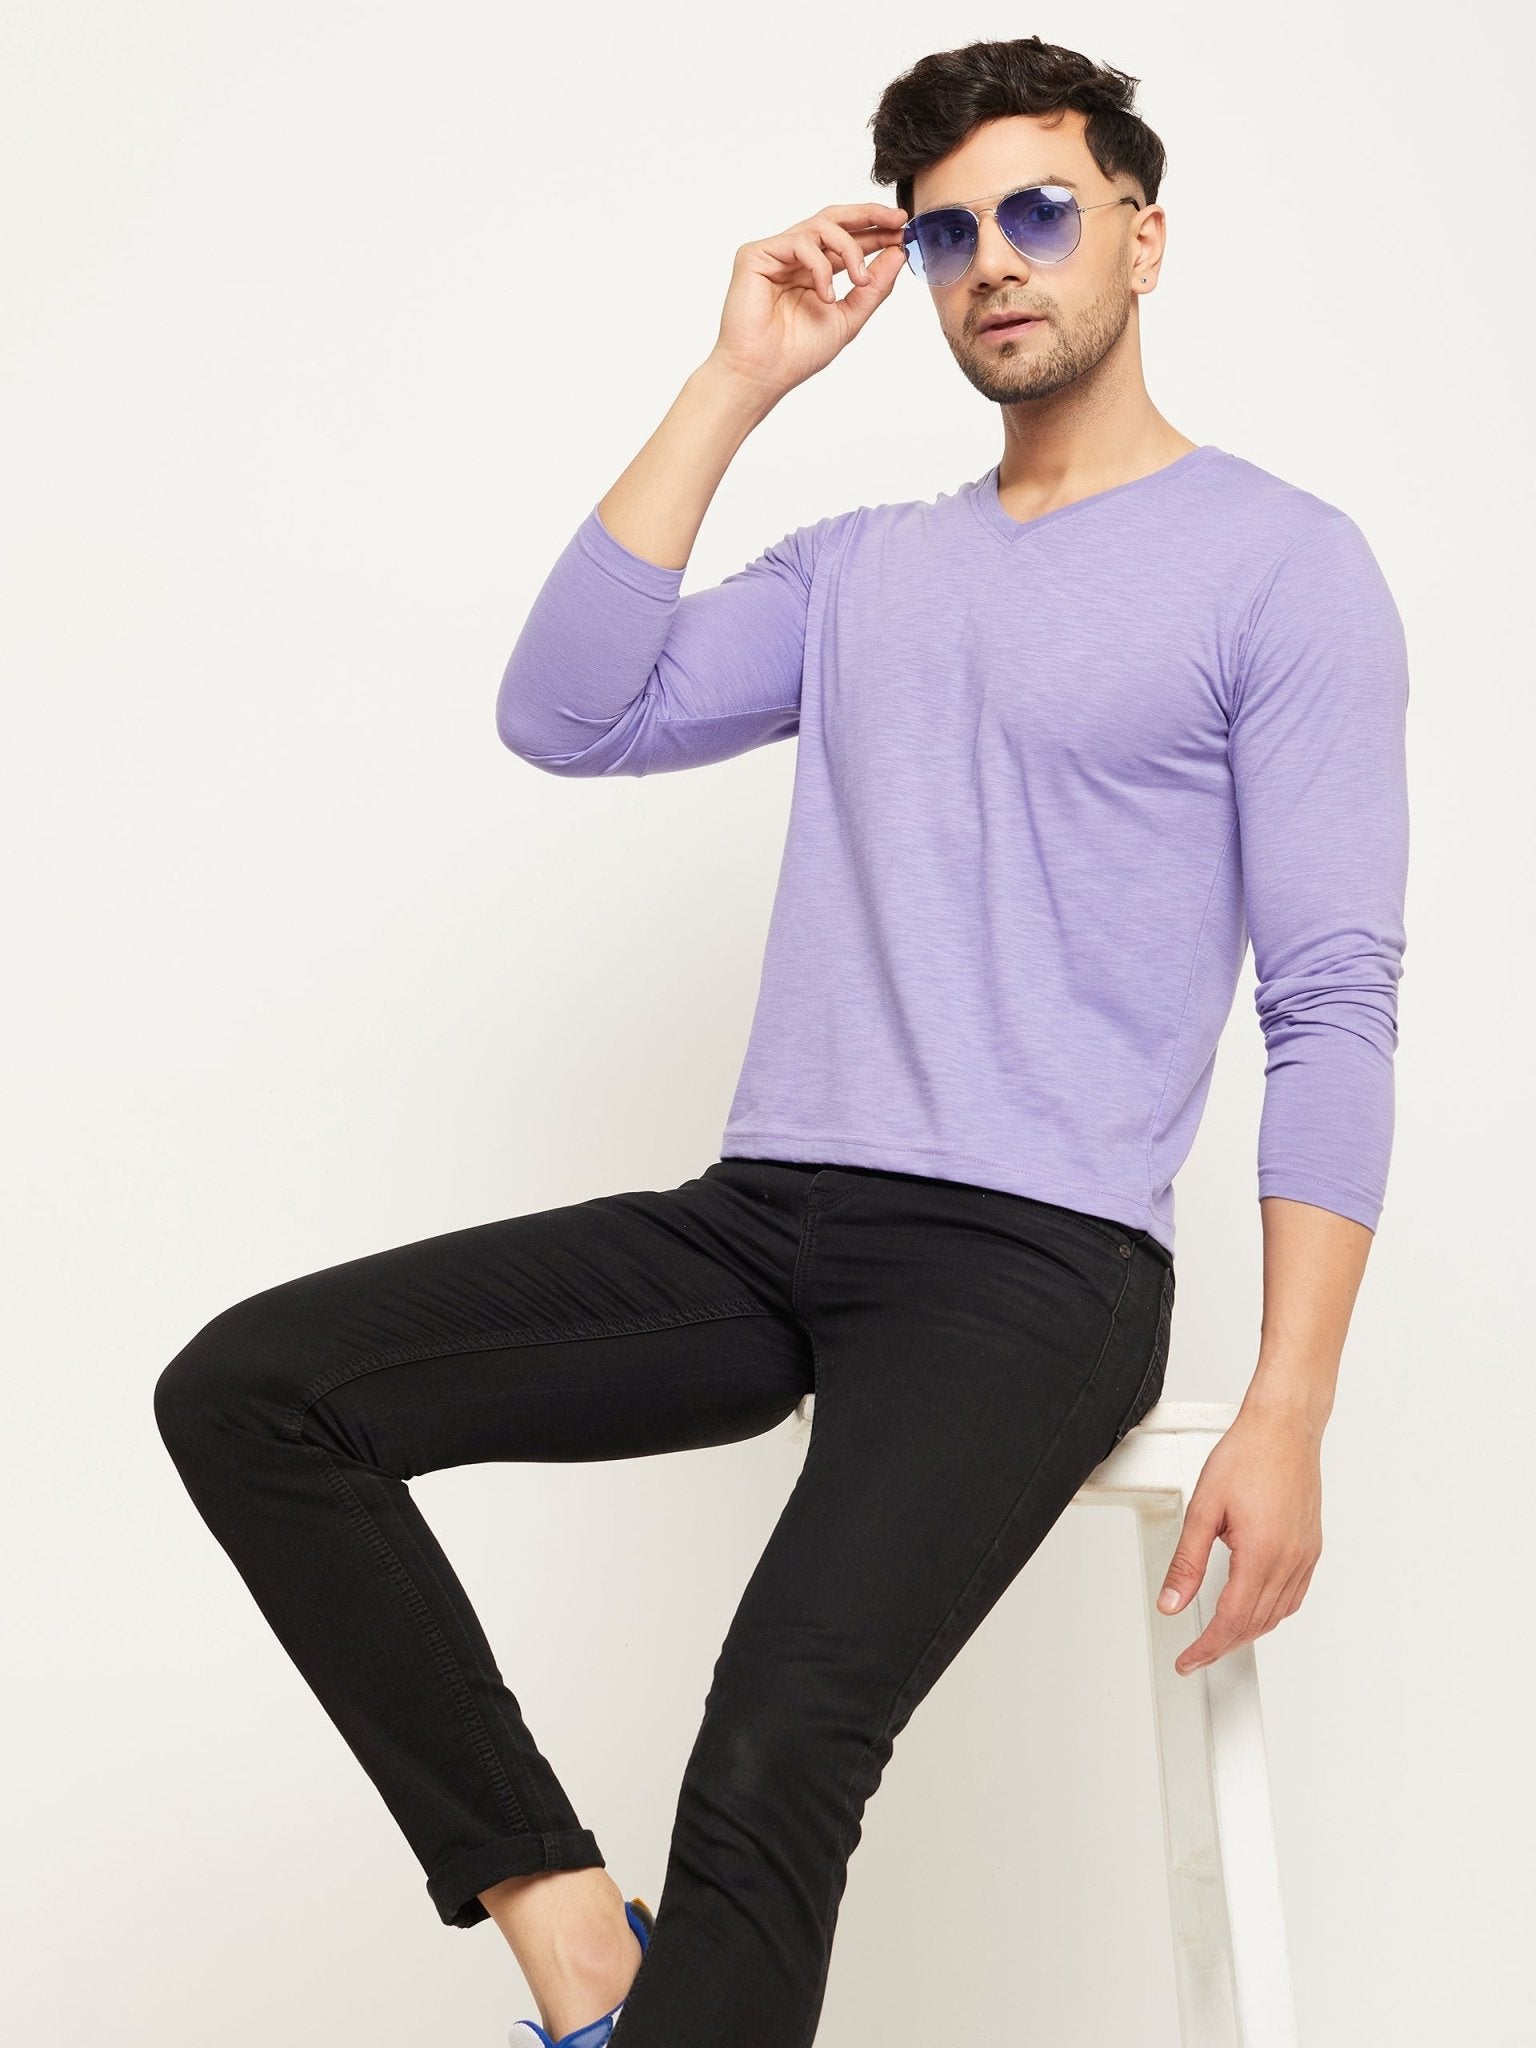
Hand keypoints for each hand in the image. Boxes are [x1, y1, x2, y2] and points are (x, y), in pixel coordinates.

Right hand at [704, 203, 909, 408]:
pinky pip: (799, 242)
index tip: (903, 232)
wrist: (762, 374)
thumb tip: (898, 254)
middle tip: (897, 221)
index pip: (847, 241)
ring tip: (859, 280)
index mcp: (813, 271)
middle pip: (834, 219)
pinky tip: (825, 295)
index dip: (876, 233)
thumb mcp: (849, 317)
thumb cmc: (796, 354)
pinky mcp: (756, 254)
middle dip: (869, 216)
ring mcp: (775, 254)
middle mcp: (794, 258)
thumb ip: (873, 287)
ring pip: (821, 226)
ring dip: (850, 249)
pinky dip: (820, 266)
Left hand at [1155, 1404, 1323, 1674]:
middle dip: (1223, 1645)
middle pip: (1254, 1623)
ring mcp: (1304, 1556)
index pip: (1231, 1620)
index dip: (1207, 1647)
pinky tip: (1255, 1608)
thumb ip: (1187, 1562)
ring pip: (1276, 1614)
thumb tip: (1171, 1602)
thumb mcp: (1203, 1509)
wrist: (1285, 1428)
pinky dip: (1271, 1611)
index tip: (1188, 1660)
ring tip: (1219, 1636)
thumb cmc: (1247, 1456)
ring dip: (1247, 1632)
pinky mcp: (1311, 1547)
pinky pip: (1293, 1596)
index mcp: (1261, 1554)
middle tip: (1196, 1654)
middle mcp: (1289, 1560)